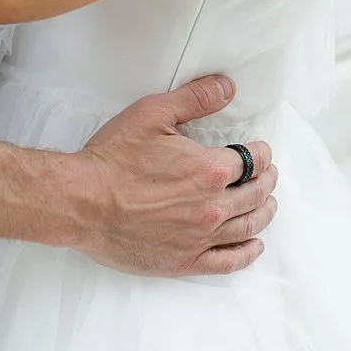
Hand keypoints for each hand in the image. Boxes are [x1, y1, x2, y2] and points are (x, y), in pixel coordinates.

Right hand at [72, 73, 280, 276]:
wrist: (81, 203)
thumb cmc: (112, 159)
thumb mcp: (153, 114)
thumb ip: (195, 98)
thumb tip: (227, 87)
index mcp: (210, 170)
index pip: (254, 161)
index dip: (262, 154)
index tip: (262, 152)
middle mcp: (212, 207)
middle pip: (257, 194)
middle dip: (267, 180)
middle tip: (269, 175)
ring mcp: (200, 238)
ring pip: (248, 226)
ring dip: (264, 213)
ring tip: (267, 204)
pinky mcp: (183, 262)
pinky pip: (227, 262)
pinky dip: (246, 253)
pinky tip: (254, 246)